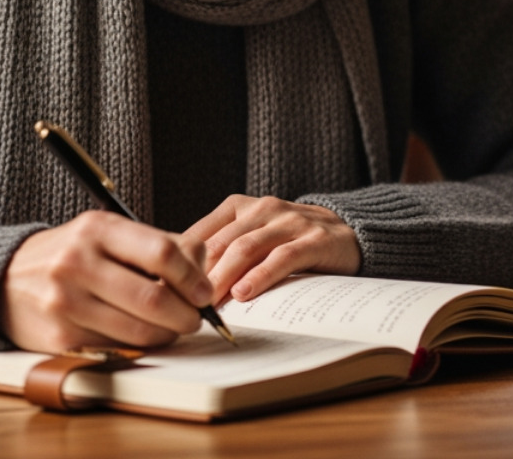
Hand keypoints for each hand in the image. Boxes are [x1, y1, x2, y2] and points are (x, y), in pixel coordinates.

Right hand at [0, 210, 213, 352]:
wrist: (5, 280)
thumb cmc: (71, 254)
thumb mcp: (108, 234)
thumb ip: (157, 245)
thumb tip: (202, 268)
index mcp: (97, 229)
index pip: (162, 252)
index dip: (192, 277)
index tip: (204, 292)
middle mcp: (78, 262)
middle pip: (153, 297)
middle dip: (186, 314)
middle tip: (196, 318)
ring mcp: (65, 301)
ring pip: (138, 330)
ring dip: (167, 334)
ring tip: (172, 328)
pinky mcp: (59, 337)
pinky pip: (116, 348)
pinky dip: (138, 347)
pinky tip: (141, 336)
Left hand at [185, 195, 360, 302]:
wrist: (348, 233)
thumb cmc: (289, 241)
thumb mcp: (252, 237)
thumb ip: (219, 251)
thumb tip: (174, 281)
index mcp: (239, 207)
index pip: (200, 234)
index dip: (179, 263)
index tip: (164, 290)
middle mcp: (262, 209)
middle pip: (219, 244)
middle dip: (196, 276)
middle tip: (179, 305)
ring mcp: (289, 222)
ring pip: (246, 249)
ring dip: (223, 278)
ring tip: (206, 304)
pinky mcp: (313, 240)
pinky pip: (281, 258)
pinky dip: (260, 277)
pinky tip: (244, 294)